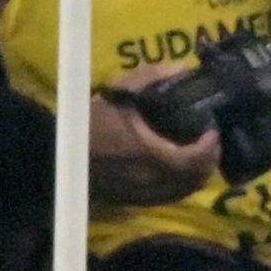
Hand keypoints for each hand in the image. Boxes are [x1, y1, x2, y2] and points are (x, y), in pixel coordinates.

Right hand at [92, 61, 222, 204]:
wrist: (58, 153)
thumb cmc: (89, 123)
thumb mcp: (119, 95)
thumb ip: (150, 78)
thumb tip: (181, 68)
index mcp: (153, 156)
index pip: (196, 159)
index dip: (211, 146)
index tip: (211, 130)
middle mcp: (154, 181)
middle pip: (197, 179)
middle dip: (208, 160)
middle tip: (208, 142)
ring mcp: (145, 195)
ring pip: (185, 191)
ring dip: (195, 174)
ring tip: (194, 156)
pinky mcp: (135, 201)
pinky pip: (169, 197)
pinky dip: (179, 185)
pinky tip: (173, 170)